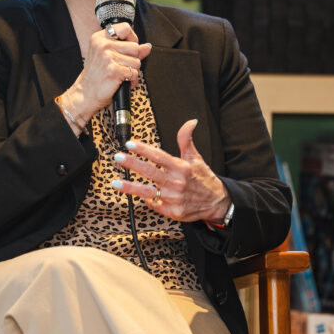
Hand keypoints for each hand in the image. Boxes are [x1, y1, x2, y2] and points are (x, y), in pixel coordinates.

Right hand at [58, 22, 151, 129]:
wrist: (85, 93)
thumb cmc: (95, 75)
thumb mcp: (107, 56)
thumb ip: (128, 49)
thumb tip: (147, 47)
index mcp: (99, 38)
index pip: (125, 28)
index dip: (132, 38)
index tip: (128, 48)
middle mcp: (103, 45)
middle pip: (135, 47)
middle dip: (133, 59)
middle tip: (122, 66)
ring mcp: (108, 57)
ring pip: (137, 61)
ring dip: (132, 71)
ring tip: (121, 75)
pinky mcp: (114, 70)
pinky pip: (135, 73)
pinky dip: (132, 81)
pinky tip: (122, 81)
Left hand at [111, 119, 230, 222]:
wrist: (217, 202)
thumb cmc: (203, 178)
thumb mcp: (196, 157)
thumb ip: (187, 140)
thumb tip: (190, 122)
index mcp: (181, 167)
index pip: (159, 156)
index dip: (143, 149)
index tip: (130, 144)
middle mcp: (177, 182)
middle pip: (150, 172)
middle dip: (132, 164)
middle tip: (118, 157)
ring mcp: (174, 198)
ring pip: (148, 192)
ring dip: (130, 187)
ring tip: (116, 183)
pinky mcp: (174, 212)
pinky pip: (155, 205)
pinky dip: (148, 201)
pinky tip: (140, 196)